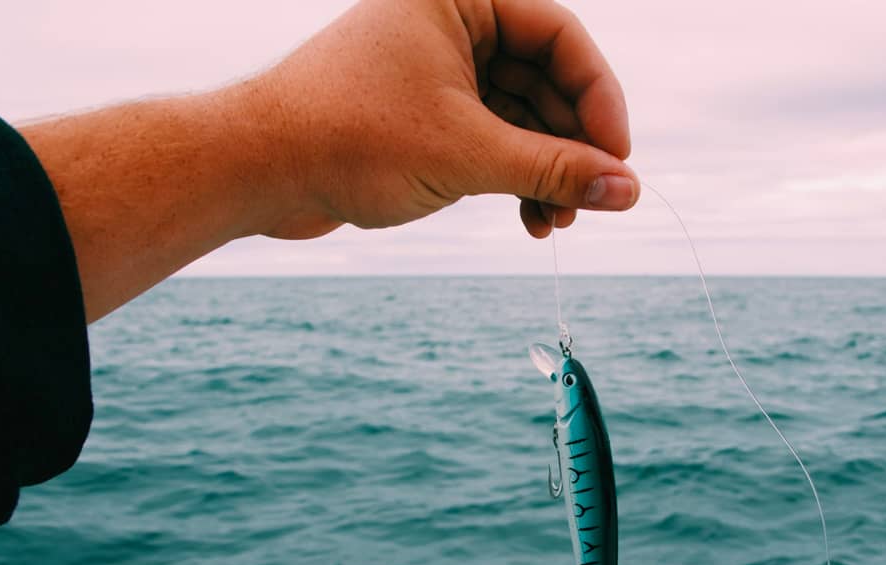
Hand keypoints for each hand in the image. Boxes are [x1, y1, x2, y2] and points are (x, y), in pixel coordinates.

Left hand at [242, 0, 637, 239]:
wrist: (256, 171)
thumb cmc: (347, 139)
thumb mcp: (467, 155)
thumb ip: (555, 170)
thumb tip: (629, 191)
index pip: (561, 37)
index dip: (600, 102)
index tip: (619, 162)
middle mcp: (450, 21)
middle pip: (545, 80)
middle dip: (570, 148)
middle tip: (592, 204)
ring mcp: (436, 68)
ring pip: (519, 115)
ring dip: (544, 172)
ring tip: (555, 223)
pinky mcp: (423, 112)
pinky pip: (489, 137)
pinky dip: (512, 178)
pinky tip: (528, 219)